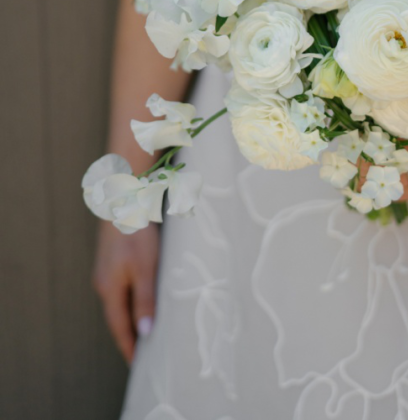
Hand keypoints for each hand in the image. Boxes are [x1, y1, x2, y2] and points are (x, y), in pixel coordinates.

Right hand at [92, 220, 158, 362]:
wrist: (123, 199)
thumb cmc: (136, 233)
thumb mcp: (145, 268)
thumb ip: (145, 299)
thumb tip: (145, 331)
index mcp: (109, 289)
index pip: (120, 327)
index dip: (129, 346)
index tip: (138, 365)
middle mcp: (104, 283)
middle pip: (117, 316)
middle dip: (130, 336)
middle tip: (144, 355)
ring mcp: (105, 271)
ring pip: (119, 302)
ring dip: (130, 318)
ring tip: (145, 333)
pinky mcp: (112, 260)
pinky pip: (121, 288)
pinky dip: (130, 301)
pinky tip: (141, 300)